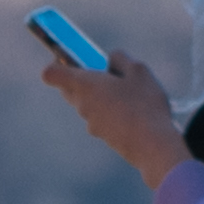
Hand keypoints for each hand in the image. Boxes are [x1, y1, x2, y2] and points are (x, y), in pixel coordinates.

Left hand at [50, 49, 183, 181]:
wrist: (152, 145)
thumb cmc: (143, 104)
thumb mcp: (138, 70)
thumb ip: (120, 58)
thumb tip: (111, 59)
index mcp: (85, 84)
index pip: (52, 74)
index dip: (57, 63)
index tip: (71, 58)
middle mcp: (82, 104)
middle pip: (70, 88)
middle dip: (84, 78)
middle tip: (107, 71)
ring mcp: (91, 123)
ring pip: (88, 103)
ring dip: (101, 95)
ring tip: (129, 92)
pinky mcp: (103, 136)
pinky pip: (101, 117)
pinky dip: (111, 111)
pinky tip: (135, 110)